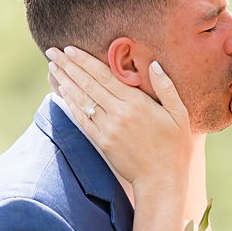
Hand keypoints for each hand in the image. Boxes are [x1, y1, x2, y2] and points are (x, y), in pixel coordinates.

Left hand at [46, 46, 192, 190]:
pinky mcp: (102, 142)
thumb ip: (166, 87)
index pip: (104, 76)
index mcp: (137, 103)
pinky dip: (70, 104)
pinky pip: (82, 119)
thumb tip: (154, 65)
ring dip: (64, 81)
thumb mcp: (179, 114)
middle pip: (88, 84)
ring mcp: (107, 129)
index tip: (70, 49)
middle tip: (52, 52)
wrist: (161, 181)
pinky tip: (62, 92)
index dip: (85, 61)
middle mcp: (118, 114)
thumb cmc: (175, 147)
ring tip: (53, 67)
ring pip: (81, 100)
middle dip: (68, 66)